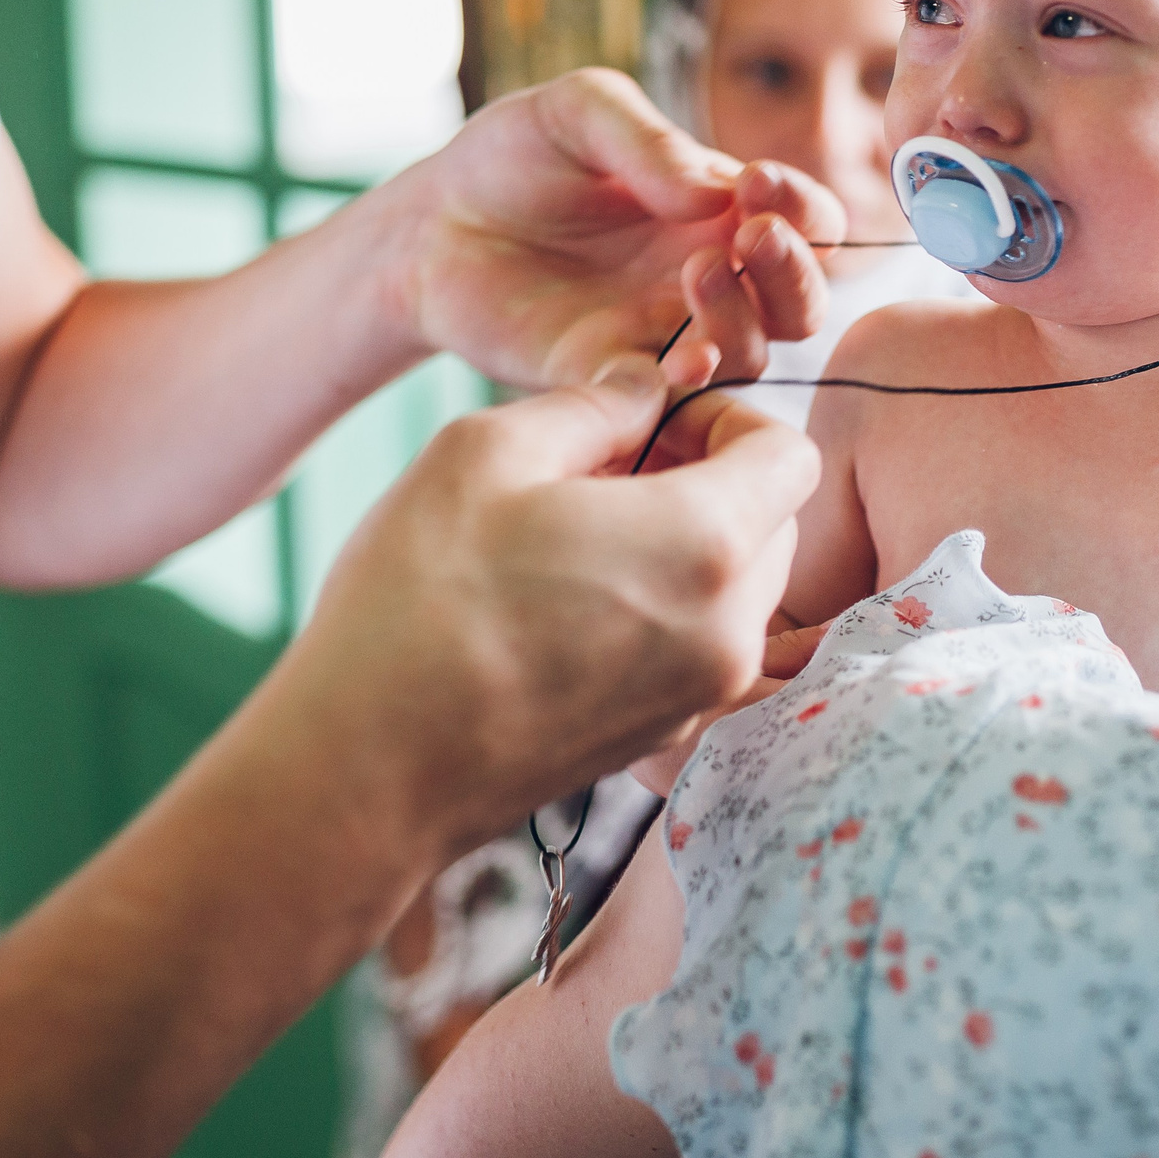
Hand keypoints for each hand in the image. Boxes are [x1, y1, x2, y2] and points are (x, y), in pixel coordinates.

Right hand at [250, 356, 820, 869]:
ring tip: (579, 537)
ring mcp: (702, 694)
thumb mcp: (485, 452)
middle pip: (775, 523)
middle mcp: (729, 628)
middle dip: (710, 481)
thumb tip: (647, 387)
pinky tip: (567, 602)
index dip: (729, 419)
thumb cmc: (416, 599)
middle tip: (608, 473)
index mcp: (706, 543)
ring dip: (687, 547)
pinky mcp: (665, 737)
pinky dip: (664, 609)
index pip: (790, 455)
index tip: (654, 424)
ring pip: (739, 588)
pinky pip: (698, 647)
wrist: (368, 770)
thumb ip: (593, 404)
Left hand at [380, 69, 846, 389]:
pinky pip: (675, 400)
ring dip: (745, 320)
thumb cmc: (513, 157)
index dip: (805, 209)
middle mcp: (709, 276)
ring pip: (753, 354)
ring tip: (695, 274)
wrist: (429, 226)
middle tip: (748, 236)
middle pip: (800, 301)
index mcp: (720, 208)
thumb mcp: (578, 112)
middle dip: (794, 273)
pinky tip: (679, 361)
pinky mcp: (613, 377)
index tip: (758, 182)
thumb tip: (717, 194)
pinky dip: (692, 386)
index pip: (808, 222)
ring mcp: (665, 333)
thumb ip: (647, 141)